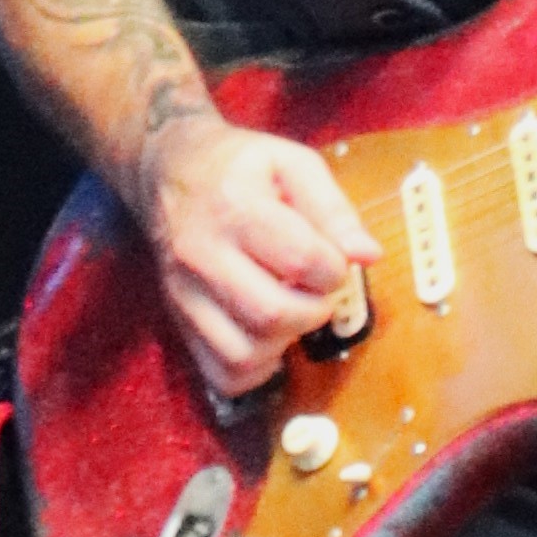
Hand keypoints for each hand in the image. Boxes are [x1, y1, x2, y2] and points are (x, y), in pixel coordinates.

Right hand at [136, 110, 375, 400]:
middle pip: (272, 314)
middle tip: (316, 290)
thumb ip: (333, 209)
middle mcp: (201, 253)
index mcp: (234, 206)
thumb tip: (367, 255)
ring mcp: (184, 292)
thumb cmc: (238, 166)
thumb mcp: (292, 163)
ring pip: (245, 353)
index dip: (334, 269)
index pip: (300, 260)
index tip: (332, 260)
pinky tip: (267, 337)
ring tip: (291, 309)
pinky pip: (221, 373)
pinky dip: (255, 368)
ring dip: (285, 342)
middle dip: (314, 310)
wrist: (169, 170)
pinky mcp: (178, 319)